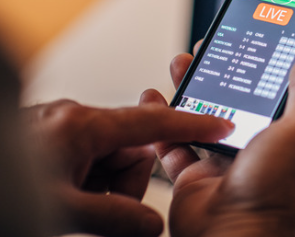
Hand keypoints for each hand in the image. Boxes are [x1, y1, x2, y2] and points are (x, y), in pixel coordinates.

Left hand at [24, 99, 234, 236]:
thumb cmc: (1, 178)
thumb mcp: (60, 210)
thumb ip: (114, 218)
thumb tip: (150, 225)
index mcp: (84, 125)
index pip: (154, 123)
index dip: (193, 126)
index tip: (221, 126)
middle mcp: (75, 121)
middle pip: (130, 150)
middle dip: (124, 184)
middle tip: (98, 211)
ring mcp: (61, 130)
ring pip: (107, 160)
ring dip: (99, 190)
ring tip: (70, 208)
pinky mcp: (50, 142)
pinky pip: (86, 163)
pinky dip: (84, 186)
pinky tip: (63, 200)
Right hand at [140, 47, 294, 236]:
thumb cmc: (275, 192)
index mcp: (293, 139)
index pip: (284, 93)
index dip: (270, 65)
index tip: (256, 39)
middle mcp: (261, 150)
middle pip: (239, 99)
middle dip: (223, 72)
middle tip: (210, 48)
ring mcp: (228, 162)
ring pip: (206, 116)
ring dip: (193, 88)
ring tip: (182, 63)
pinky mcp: (196, 176)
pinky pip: (175, 142)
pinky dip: (163, 121)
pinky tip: (155, 99)